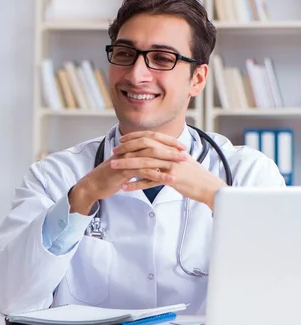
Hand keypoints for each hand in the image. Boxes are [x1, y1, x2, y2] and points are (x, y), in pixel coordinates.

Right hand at [68, 133, 187, 213]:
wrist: (94, 184)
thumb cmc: (110, 176)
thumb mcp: (125, 165)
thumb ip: (138, 159)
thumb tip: (153, 160)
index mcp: (130, 147)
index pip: (151, 138)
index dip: (167, 140)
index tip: (181, 145)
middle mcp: (128, 150)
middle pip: (153, 145)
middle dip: (171, 148)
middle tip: (186, 153)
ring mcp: (126, 160)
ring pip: (150, 157)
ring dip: (168, 160)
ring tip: (182, 164)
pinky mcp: (124, 172)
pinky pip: (144, 172)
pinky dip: (158, 175)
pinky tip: (169, 179)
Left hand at [110, 131, 226, 209]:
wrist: (211, 187)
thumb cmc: (196, 176)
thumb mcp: (181, 161)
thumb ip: (168, 155)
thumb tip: (156, 151)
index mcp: (172, 148)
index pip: (150, 137)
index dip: (134, 137)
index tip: (122, 140)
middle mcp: (171, 153)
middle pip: (144, 146)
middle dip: (126, 148)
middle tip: (113, 152)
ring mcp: (171, 165)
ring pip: (144, 162)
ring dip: (126, 164)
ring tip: (113, 167)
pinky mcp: (172, 178)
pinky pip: (150, 181)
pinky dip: (136, 184)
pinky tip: (125, 186)